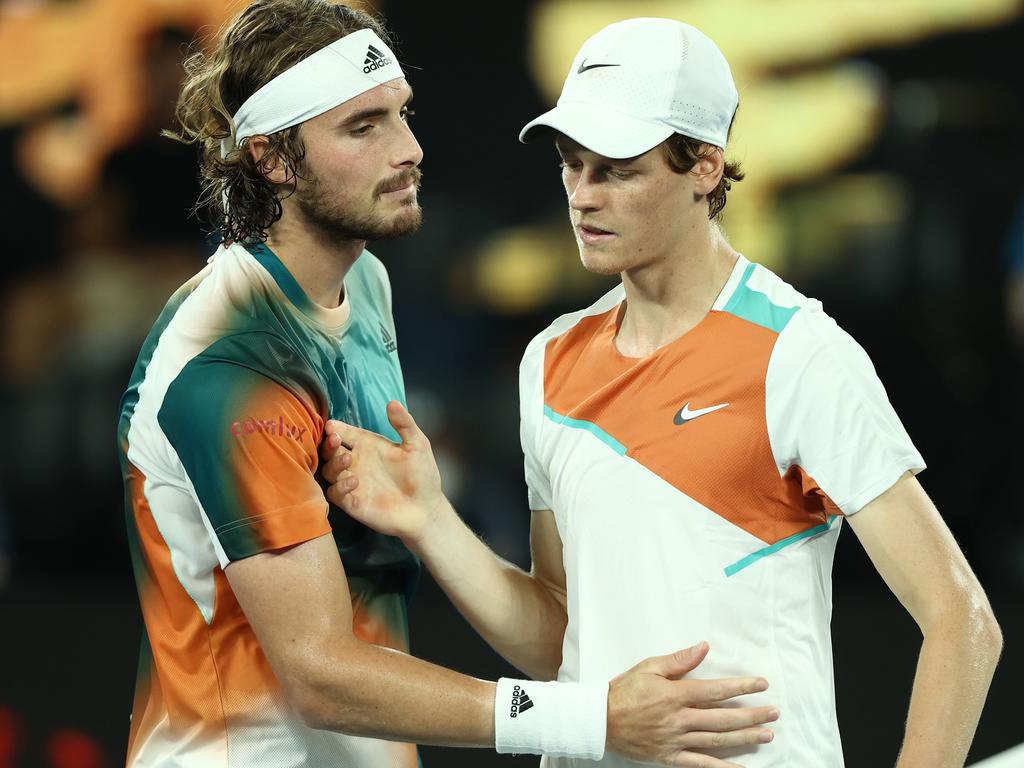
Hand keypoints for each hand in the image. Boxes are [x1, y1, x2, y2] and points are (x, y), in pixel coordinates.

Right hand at [320, 401, 445, 545]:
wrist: (426, 508)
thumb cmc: (423, 475)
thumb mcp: (417, 445)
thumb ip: (404, 424)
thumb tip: (392, 403)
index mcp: (368, 445)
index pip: (345, 433)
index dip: (336, 428)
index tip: (332, 425)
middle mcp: (357, 462)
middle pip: (331, 450)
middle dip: (329, 443)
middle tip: (334, 439)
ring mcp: (353, 482)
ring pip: (329, 470)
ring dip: (334, 463)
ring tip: (348, 460)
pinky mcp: (352, 502)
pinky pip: (335, 493)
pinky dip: (339, 486)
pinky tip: (354, 481)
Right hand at [607, 642, 777, 766]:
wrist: (599, 720)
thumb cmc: (623, 691)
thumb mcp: (649, 667)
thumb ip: (679, 660)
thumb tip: (703, 648)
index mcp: (675, 694)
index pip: (716, 690)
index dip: (741, 687)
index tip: (761, 685)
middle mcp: (679, 719)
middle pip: (723, 717)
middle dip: (752, 714)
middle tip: (774, 712)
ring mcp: (676, 740)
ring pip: (717, 740)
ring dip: (744, 737)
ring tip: (767, 734)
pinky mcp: (670, 756)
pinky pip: (700, 765)